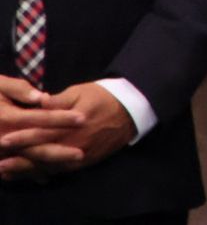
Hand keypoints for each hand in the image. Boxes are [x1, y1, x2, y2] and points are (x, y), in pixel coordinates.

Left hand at [1, 83, 132, 180]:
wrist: (131, 111)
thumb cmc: (103, 97)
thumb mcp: (80, 92)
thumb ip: (57, 101)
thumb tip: (38, 103)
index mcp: (71, 125)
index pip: (41, 134)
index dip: (21, 138)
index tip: (4, 140)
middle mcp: (74, 143)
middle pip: (42, 155)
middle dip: (19, 161)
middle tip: (0, 165)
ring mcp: (80, 155)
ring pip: (50, 167)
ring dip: (28, 171)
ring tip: (9, 174)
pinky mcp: (86, 161)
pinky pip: (62, 171)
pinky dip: (45, 174)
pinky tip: (33, 175)